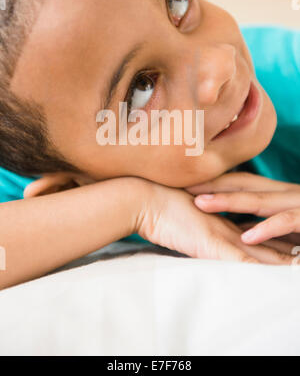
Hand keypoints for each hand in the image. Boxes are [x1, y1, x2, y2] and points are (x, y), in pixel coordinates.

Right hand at [135, 180, 292, 264]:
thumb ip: (198, 225)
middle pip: (267, 242)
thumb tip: (201, 229)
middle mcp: (228, 228)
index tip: (295, 246)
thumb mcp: (183, 220)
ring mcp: (223, 236)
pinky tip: (282, 273)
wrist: (143, 199)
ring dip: (284, 260)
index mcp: (223, 224)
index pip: (258, 235)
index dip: (278, 240)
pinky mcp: (214, 245)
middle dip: (288, 249)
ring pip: (263, 254)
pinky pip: (245, 262)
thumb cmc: (158, 207)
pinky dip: (265, 269)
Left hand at [187, 171, 299, 245]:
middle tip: (183, 186)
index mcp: (280, 194)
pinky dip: (266, 228)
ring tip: (200, 203)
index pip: (243, 182)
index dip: (215, 182)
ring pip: (259, 199)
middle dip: (213, 184)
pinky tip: (245, 237)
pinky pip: (286, 221)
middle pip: (245, 184)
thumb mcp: (290, 225)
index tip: (187, 184)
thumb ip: (266, 225)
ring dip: (228, 201)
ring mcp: (298, 205)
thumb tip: (240, 230)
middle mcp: (288, 194)